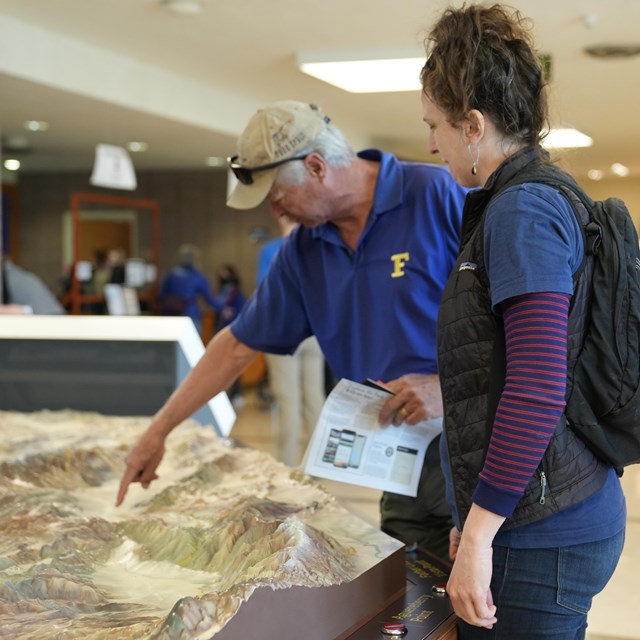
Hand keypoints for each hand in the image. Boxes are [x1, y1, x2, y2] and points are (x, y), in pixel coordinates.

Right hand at [115, 429, 165, 505]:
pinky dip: (144, 466)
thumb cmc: (156, 449)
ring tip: (156, 464)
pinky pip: (137, 465)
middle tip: (157, 476)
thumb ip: (147, 477)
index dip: (122, 495)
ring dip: (146, 472)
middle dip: (145, 478)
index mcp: (132, 466)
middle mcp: (128, 462)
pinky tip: (152, 459)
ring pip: (137, 471)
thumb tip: (144, 486)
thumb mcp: (153, 465)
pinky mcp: (133, 454)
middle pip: (135, 478)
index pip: (125, 484)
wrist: (155, 432)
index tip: (117, 505)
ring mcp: (129, 457)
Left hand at [378, 373, 442, 425]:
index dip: (379, 400)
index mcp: (405, 381)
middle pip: (390, 405)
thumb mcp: (413, 379)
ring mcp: (417, 402)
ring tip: (398, 421)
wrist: (448, 388)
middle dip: (384, 415)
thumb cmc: (429, 384)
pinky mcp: (424, 412)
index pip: (386, 391)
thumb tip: (379, 384)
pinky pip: (410, 421)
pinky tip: (413, 418)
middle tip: (382, 421)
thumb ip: (396, 383)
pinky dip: (410, 421)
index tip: (375, 408)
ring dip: (398, 421)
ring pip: (400, 416)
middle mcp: (410, 391)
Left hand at [445, 505, 503, 627]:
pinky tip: (493, 608)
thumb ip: (476, 592)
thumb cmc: (472, 555)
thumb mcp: (470, 577)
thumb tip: (485, 606)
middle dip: (480, 622)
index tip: (481, 619)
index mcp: (452, 588)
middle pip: (467, 618)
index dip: (472, 618)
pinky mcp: (476, 593)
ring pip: (475, 618)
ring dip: (486, 620)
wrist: (474, 544)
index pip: (460, 611)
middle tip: (490, 621)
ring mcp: (465, 594)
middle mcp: (456, 593)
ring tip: (493, 615)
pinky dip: (490, 614)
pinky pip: (484, 613)